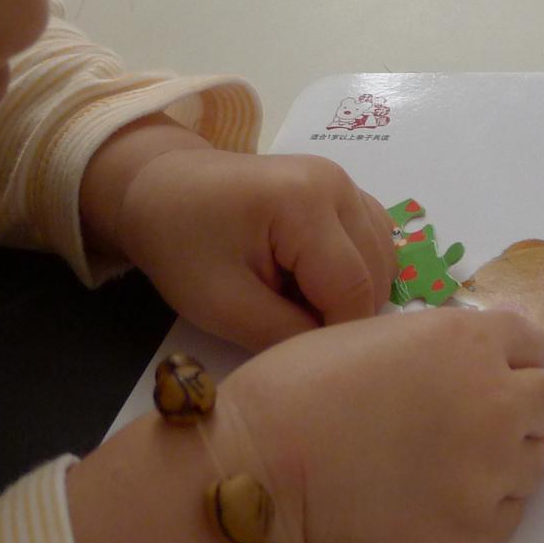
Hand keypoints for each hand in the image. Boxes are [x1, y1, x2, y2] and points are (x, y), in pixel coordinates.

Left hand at [112, 147, 397, 351]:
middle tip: (288, 325)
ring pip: (382, 259)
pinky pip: (372, 242)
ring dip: (349, 293)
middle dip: (341, 313)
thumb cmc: (182, 245)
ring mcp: (344, 182)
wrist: (161, 190)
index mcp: (306, 203)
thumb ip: (287, 335)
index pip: (354, 289)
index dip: (337, 336)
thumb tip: (336, 356)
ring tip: (294, 300)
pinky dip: (352, 271)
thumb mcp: (222, 304)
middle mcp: (338, 183)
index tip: (304, 360)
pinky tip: (309, 280)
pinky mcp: (343, 190)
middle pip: (376, 274)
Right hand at [217, 307, 543, 542]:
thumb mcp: (378, 333)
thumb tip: (481, 371)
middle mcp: (497, 398)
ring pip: (533, 462)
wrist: (261, 469)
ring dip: (501, 460)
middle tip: (478, 424)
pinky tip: (426, 499)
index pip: (535, 345)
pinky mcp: (478, 529)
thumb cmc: (299, 389)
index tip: (488, 376)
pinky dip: (478, 508)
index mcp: (468, 339)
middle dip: (526, 408)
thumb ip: (443, 348)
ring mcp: (492, 468)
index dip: (510, 360)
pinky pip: (507, 514)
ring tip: (436, 467)